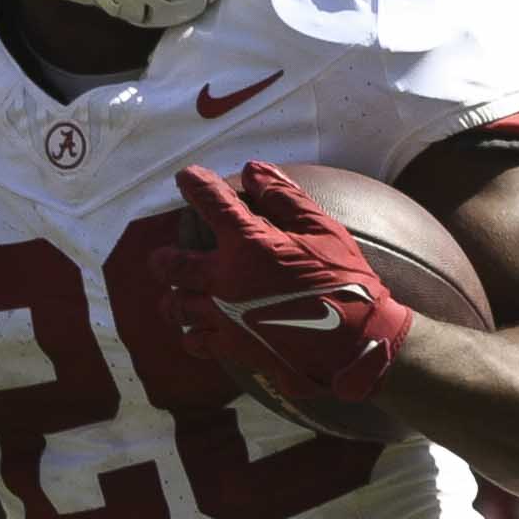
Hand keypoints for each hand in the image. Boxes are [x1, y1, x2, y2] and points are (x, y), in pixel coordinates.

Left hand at [149, 162, 413, 404]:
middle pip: (172, 265)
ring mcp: (224, 317)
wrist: (356, 345)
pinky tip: (198, 333)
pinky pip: (197, 342)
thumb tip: (253, 170)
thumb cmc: (346, 283)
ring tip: (174, 298)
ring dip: (173, 299)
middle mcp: (225, 279)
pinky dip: (193, 335)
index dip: (195, 184)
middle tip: (162, 257)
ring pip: (178, 307)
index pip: (209, 203)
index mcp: (248, 244)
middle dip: (164, 257)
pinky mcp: (233, 348)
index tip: (186, 177)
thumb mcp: (324, 231)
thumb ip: (285, 198)